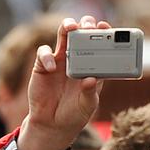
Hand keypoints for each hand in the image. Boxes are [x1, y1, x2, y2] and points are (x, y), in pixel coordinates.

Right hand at [18, 15, 108, 149]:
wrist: (53, 124)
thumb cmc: (74, 114)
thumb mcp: (87, 106)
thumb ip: (90, 93)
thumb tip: (92, 80)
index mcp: (92, 67)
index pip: (99, 45)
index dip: (103, 35)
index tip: (107, 29)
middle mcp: (77, 59)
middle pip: (82, 34)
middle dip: (86, 25)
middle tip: (89, 26)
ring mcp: (59, 60)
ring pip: (63, 34)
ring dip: (67, 27)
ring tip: (71, 27)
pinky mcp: (43, 65)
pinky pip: (44, 52)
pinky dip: (47, 56)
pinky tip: (51, 67)